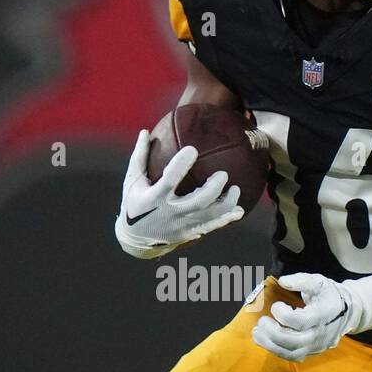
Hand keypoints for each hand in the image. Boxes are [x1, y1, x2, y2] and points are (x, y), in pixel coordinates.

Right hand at [115, 129, 243, 258]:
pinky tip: (238, 210)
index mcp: (155, 198)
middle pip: (198, 201)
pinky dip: (226, 218)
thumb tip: (145, 132)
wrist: (136, 239)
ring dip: (226, 203)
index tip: (193, 149)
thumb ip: (139, 157)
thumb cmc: (134, 204)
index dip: (181, 165)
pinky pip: (212, 226)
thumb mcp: (132, 181)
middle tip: (223, 174)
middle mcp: (170, 214)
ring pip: (209, 216)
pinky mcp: (189, 233)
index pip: (170, 180)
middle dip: (213, 188)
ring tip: (236, 189)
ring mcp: (181, 226)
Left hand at [252, 271, 371, 361]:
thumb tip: (282, 281)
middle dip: (272, 332)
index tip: (277, 305)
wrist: (350, 312)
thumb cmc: (330, 294)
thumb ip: (300, 280)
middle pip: (293, 341)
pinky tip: (266, 340)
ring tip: (257, 333)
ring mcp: (317, 345)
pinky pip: (293, 356)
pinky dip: (276, 350)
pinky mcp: (313, 352)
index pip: (300, 321)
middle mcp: (321, 334)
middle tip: (261, 322)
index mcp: (323, 314)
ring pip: (291, 353)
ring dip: (270, 345)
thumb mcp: (318, 281)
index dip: (282, 314)